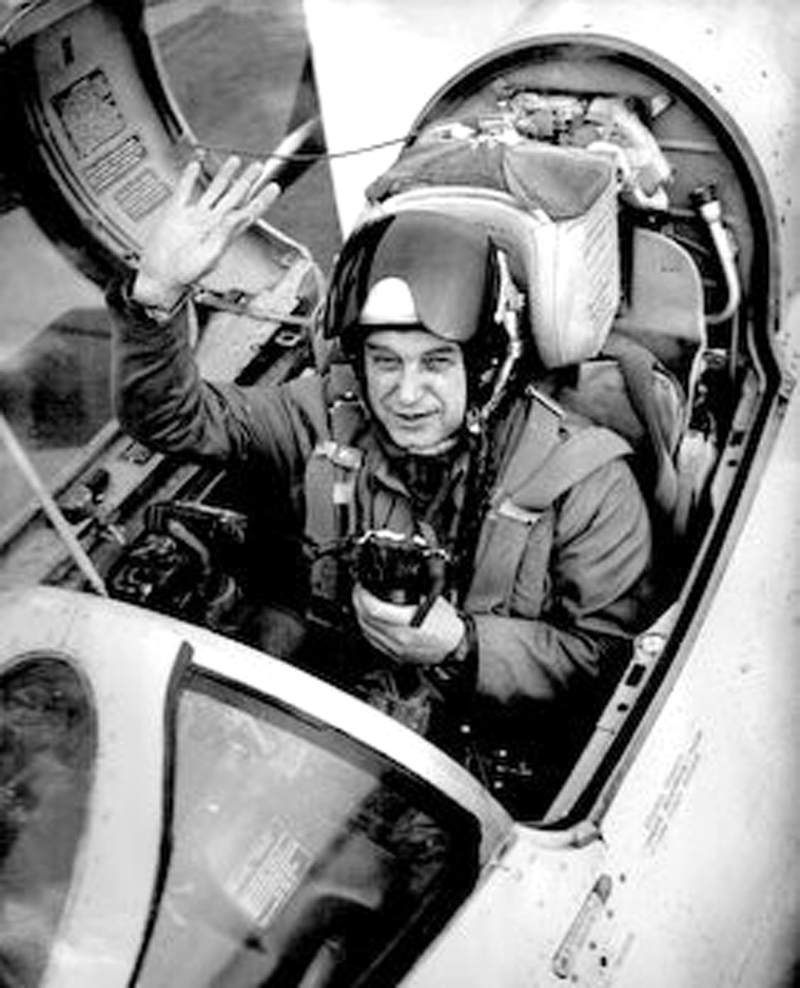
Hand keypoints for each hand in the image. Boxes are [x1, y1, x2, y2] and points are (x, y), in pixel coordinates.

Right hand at [133, 156, 279, 308]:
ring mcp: (195, 216)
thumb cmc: (184, 274)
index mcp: (223, 234)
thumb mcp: (209, 256)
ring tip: (235, 161)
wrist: (160, 276)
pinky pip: (185, 190)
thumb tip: (241, 215)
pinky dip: (190, 176)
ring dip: (224, 175)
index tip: (273, 187)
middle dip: (247, 181)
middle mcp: (212, 223)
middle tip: (258, 167)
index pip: (248, 212)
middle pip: (234, 197)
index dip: (262, 200)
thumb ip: (225, 234)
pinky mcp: (176, 213)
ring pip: (214, 190)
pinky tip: (196, 165)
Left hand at [353, 585, 464, 665]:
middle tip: (359, 591)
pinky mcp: (395, 656)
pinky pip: (373, 641)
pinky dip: (367, 628)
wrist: (456, 646)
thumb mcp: (430, 599)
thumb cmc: (447, 625)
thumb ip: (411, 591)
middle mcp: (399, 639)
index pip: (374, 610)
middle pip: (366, 620)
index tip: (361, 587)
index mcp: (408, 624)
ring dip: (360, 615)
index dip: (363, 596)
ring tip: (362, 603)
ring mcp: (396, 650)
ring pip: (366, 631)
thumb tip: (392, 583)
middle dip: (358, 603)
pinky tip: (369, 620)